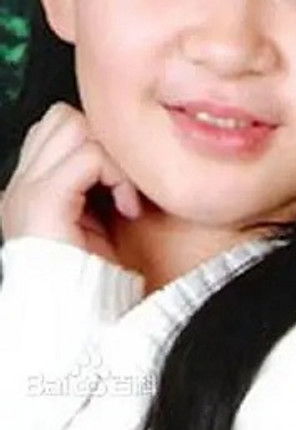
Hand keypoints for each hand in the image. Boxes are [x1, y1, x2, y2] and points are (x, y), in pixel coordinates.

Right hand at [0, 101, 141, 264]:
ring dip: (111, 155)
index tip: (120, 182)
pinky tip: (128, 207)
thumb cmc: (96, 279)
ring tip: (124, 193)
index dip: (95, 141)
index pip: (55, 127)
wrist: (78, 326)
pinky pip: (88, 156)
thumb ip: (94, 180)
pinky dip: (117, 175)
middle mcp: (19, 185)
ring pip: (73, 124)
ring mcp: (26, 191)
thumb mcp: (94, 218)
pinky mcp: (42, 201)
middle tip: (122, 182)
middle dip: (102, 140)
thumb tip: (123, 148)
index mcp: (28, 189)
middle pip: (61, 116)